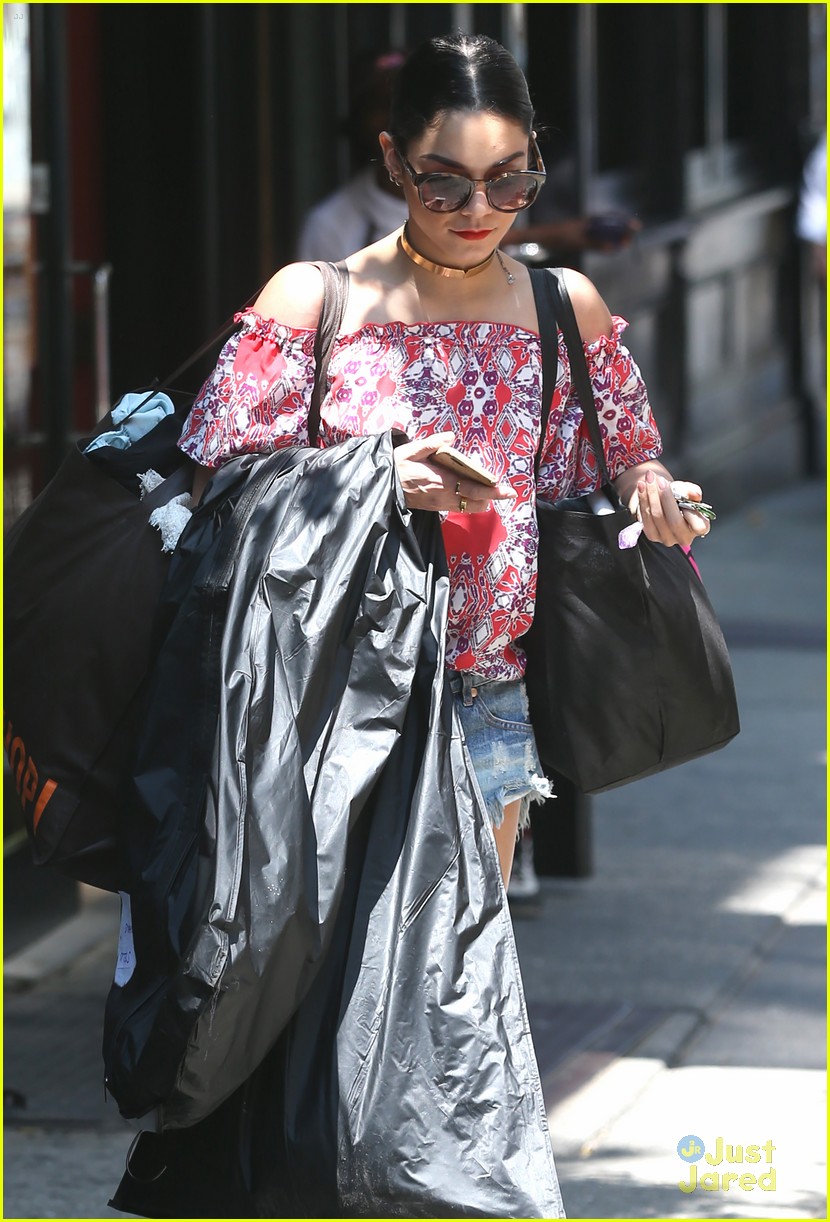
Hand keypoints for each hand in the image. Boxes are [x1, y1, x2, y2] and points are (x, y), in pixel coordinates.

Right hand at [394, 432, 515, 512]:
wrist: (383, 486)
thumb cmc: (397, 466)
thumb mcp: (411, 450)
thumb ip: (432, 443)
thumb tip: (450, 436)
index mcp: (441, 480)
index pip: (472, 488)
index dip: (492, 490)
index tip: (507, 490)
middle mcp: (443, 495)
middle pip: (476, 501)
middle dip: (493, 497)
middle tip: (508, 492)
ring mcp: (440, 503)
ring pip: (469, 507)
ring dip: (481, 500)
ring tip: (491, 491)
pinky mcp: (436, 507)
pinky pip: (459, 507)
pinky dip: (470, 502)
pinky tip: (473, 493)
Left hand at [627, 470, 710, 545]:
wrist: (662, 501)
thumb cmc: (680, 497)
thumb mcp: (688, 491)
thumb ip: (692, 491)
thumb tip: (695, 494)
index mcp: (700, 528)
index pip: (699, 526)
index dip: (690, 512)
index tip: (681, 493)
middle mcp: (684, 537)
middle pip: (674, 521)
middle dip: (666, 498)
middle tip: (660, 480)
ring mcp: (667, 539)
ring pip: (657, 517)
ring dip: (651, 495)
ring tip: (649, 479)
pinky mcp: (652, 536)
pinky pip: (646, 518)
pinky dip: (643, 500)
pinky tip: (641, 486)